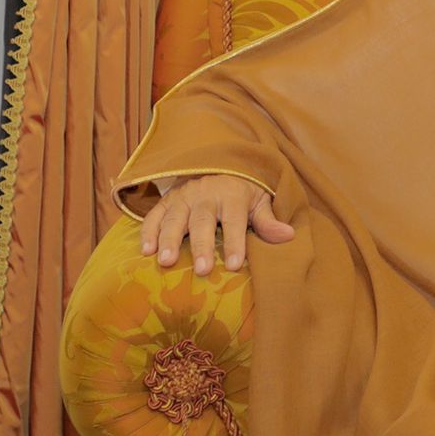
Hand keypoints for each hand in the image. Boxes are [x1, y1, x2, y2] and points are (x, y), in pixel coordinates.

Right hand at [138, 174, 294, 275]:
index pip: (235, 220)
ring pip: (174, 217)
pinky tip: (146, 251)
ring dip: (169, 239)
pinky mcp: (167, 200)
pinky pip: (154, 215)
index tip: (236, 265)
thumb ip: (269, 221)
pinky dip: (148, 231)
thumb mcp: (260, 201)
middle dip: (201, 245)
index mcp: (233, 195)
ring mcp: (184, 196)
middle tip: (201, 270)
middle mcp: (206, 194)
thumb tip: (289, 236)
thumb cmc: (243, 192)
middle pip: (202, 220)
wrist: (220, 165)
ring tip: (165, 261)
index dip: (236, 242)